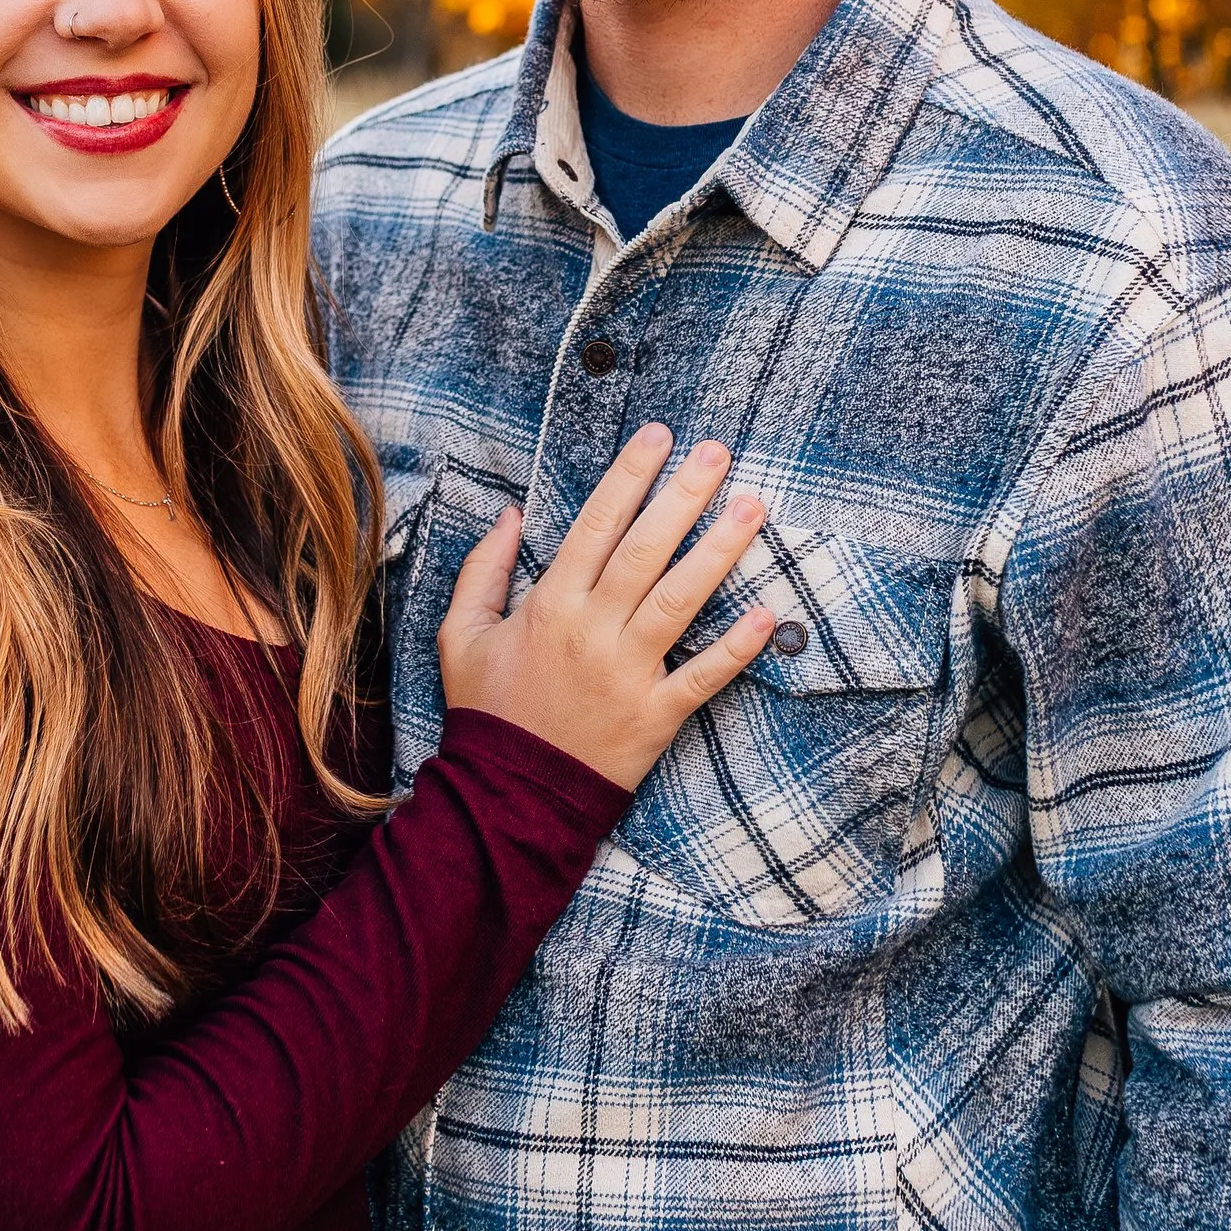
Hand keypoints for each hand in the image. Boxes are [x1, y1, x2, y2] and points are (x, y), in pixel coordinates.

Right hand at [435, 427, 776, 793]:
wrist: (507, 794)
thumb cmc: (489, 709)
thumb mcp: (461, 634)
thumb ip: (484, 570)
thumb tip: (510, 514)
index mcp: (550, 605)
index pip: (597, 525)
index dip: (629, 476)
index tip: (658, 436)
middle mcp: (592, 630)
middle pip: (646, 550)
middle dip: (684, 495)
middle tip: (718, 452)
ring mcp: (627, 673)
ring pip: (680, 600)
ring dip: (720, 552)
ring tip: (753, 507)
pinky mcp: (655, 716)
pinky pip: (703, 677)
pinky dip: (737, 648)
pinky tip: (769, 614)